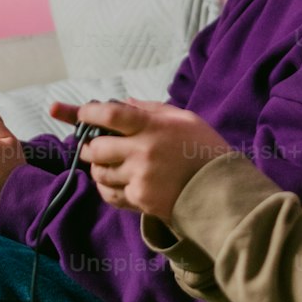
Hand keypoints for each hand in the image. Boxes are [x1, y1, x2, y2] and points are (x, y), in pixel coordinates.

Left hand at [50, 99, 234, 221]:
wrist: (221, 191)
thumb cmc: (205, 150)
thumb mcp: (185, 119)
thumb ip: (152, 108)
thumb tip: (124, 101)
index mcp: (152, 127)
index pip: (109, 114)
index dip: (86, 112)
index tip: (80, 113)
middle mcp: (142, 151)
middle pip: (96, 147)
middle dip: (88, 145)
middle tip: (91, 145)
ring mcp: (139, 177)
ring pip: (99, 172)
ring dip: (97, 168)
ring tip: (107, 164)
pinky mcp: (140, 199)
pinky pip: (110, 194)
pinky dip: (106, 187)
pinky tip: (114, 183)